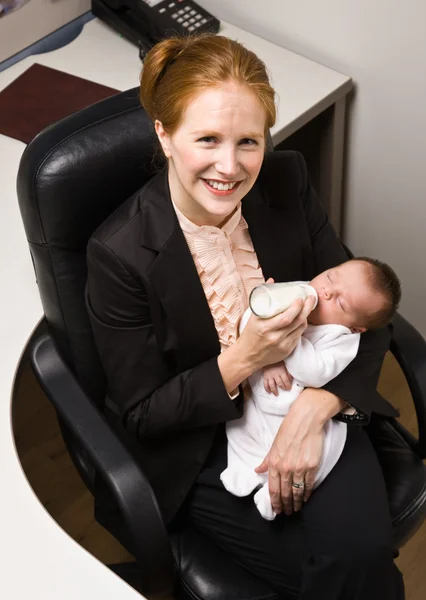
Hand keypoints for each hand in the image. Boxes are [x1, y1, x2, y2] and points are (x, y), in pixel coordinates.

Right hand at [239, 278, 315, 371]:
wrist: (247, 356)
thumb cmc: (249, 334)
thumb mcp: (252, 316)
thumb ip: (261, 297)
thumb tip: (271, 280)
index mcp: (264, 328)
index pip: (286, 318)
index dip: (296, 308)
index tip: (300, 298)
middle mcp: (274, 337)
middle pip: (296, 322)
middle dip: (306, 308)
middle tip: (310, 298)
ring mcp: (282, 345)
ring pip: (300, 328)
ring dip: (306, 316)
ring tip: (308, 306)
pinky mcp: (287, 351)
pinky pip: (298, 336)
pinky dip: (301, 326)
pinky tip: (302, 319)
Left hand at [255, 389, 326, 514]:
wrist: (306, 420)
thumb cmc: (289, 429)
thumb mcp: (274, 445)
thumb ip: (267, 460)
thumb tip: (258, 470)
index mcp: (274, 463)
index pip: (273, 489)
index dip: (275, 502)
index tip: (277, 509)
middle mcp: (285, 468)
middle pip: (285, 493)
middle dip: (285, 505)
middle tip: (287, 512)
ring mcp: (299, 468)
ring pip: (297, 492)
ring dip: (297, 502)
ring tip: (296, 508)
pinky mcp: (311, 466)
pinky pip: (309, 485)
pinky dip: (307, 493)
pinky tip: (306, 498)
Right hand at [263, 362, 292, 394]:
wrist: (269, 357)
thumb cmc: (278, 361)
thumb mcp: (285, 366)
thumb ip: (288, 373)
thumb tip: (291, 380)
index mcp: (281, 371)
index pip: (286, 381)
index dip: (288, 385)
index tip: (289, 388)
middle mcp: (275, 374)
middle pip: (280, 384)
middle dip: (283, 388)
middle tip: (285, 390)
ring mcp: (270, 376)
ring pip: (272, 385)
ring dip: (274, 391)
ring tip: (276, 394)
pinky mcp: (265, 376)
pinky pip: (265, 384)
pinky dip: (267, 388)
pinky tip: (269, 391)